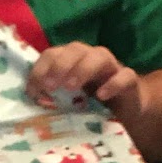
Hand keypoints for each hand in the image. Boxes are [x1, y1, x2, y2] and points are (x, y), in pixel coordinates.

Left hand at [27, 42, 145, 127]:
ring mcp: (111, 67)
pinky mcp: (130, 81)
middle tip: (51, 86)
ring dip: (82, 69)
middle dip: (60, 66)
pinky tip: (102, 95)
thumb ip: (50, 98)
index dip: (40, 69)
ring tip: (71, 87)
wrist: (126, 113)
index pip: (52, 54)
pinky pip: (124, 75)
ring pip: (99, 56)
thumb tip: (31, 101)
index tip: (34, 90)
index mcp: (70, 61)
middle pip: (75, 49)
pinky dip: (113, 83)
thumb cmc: (90, 105)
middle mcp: (90, 58)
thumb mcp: (66, 102)